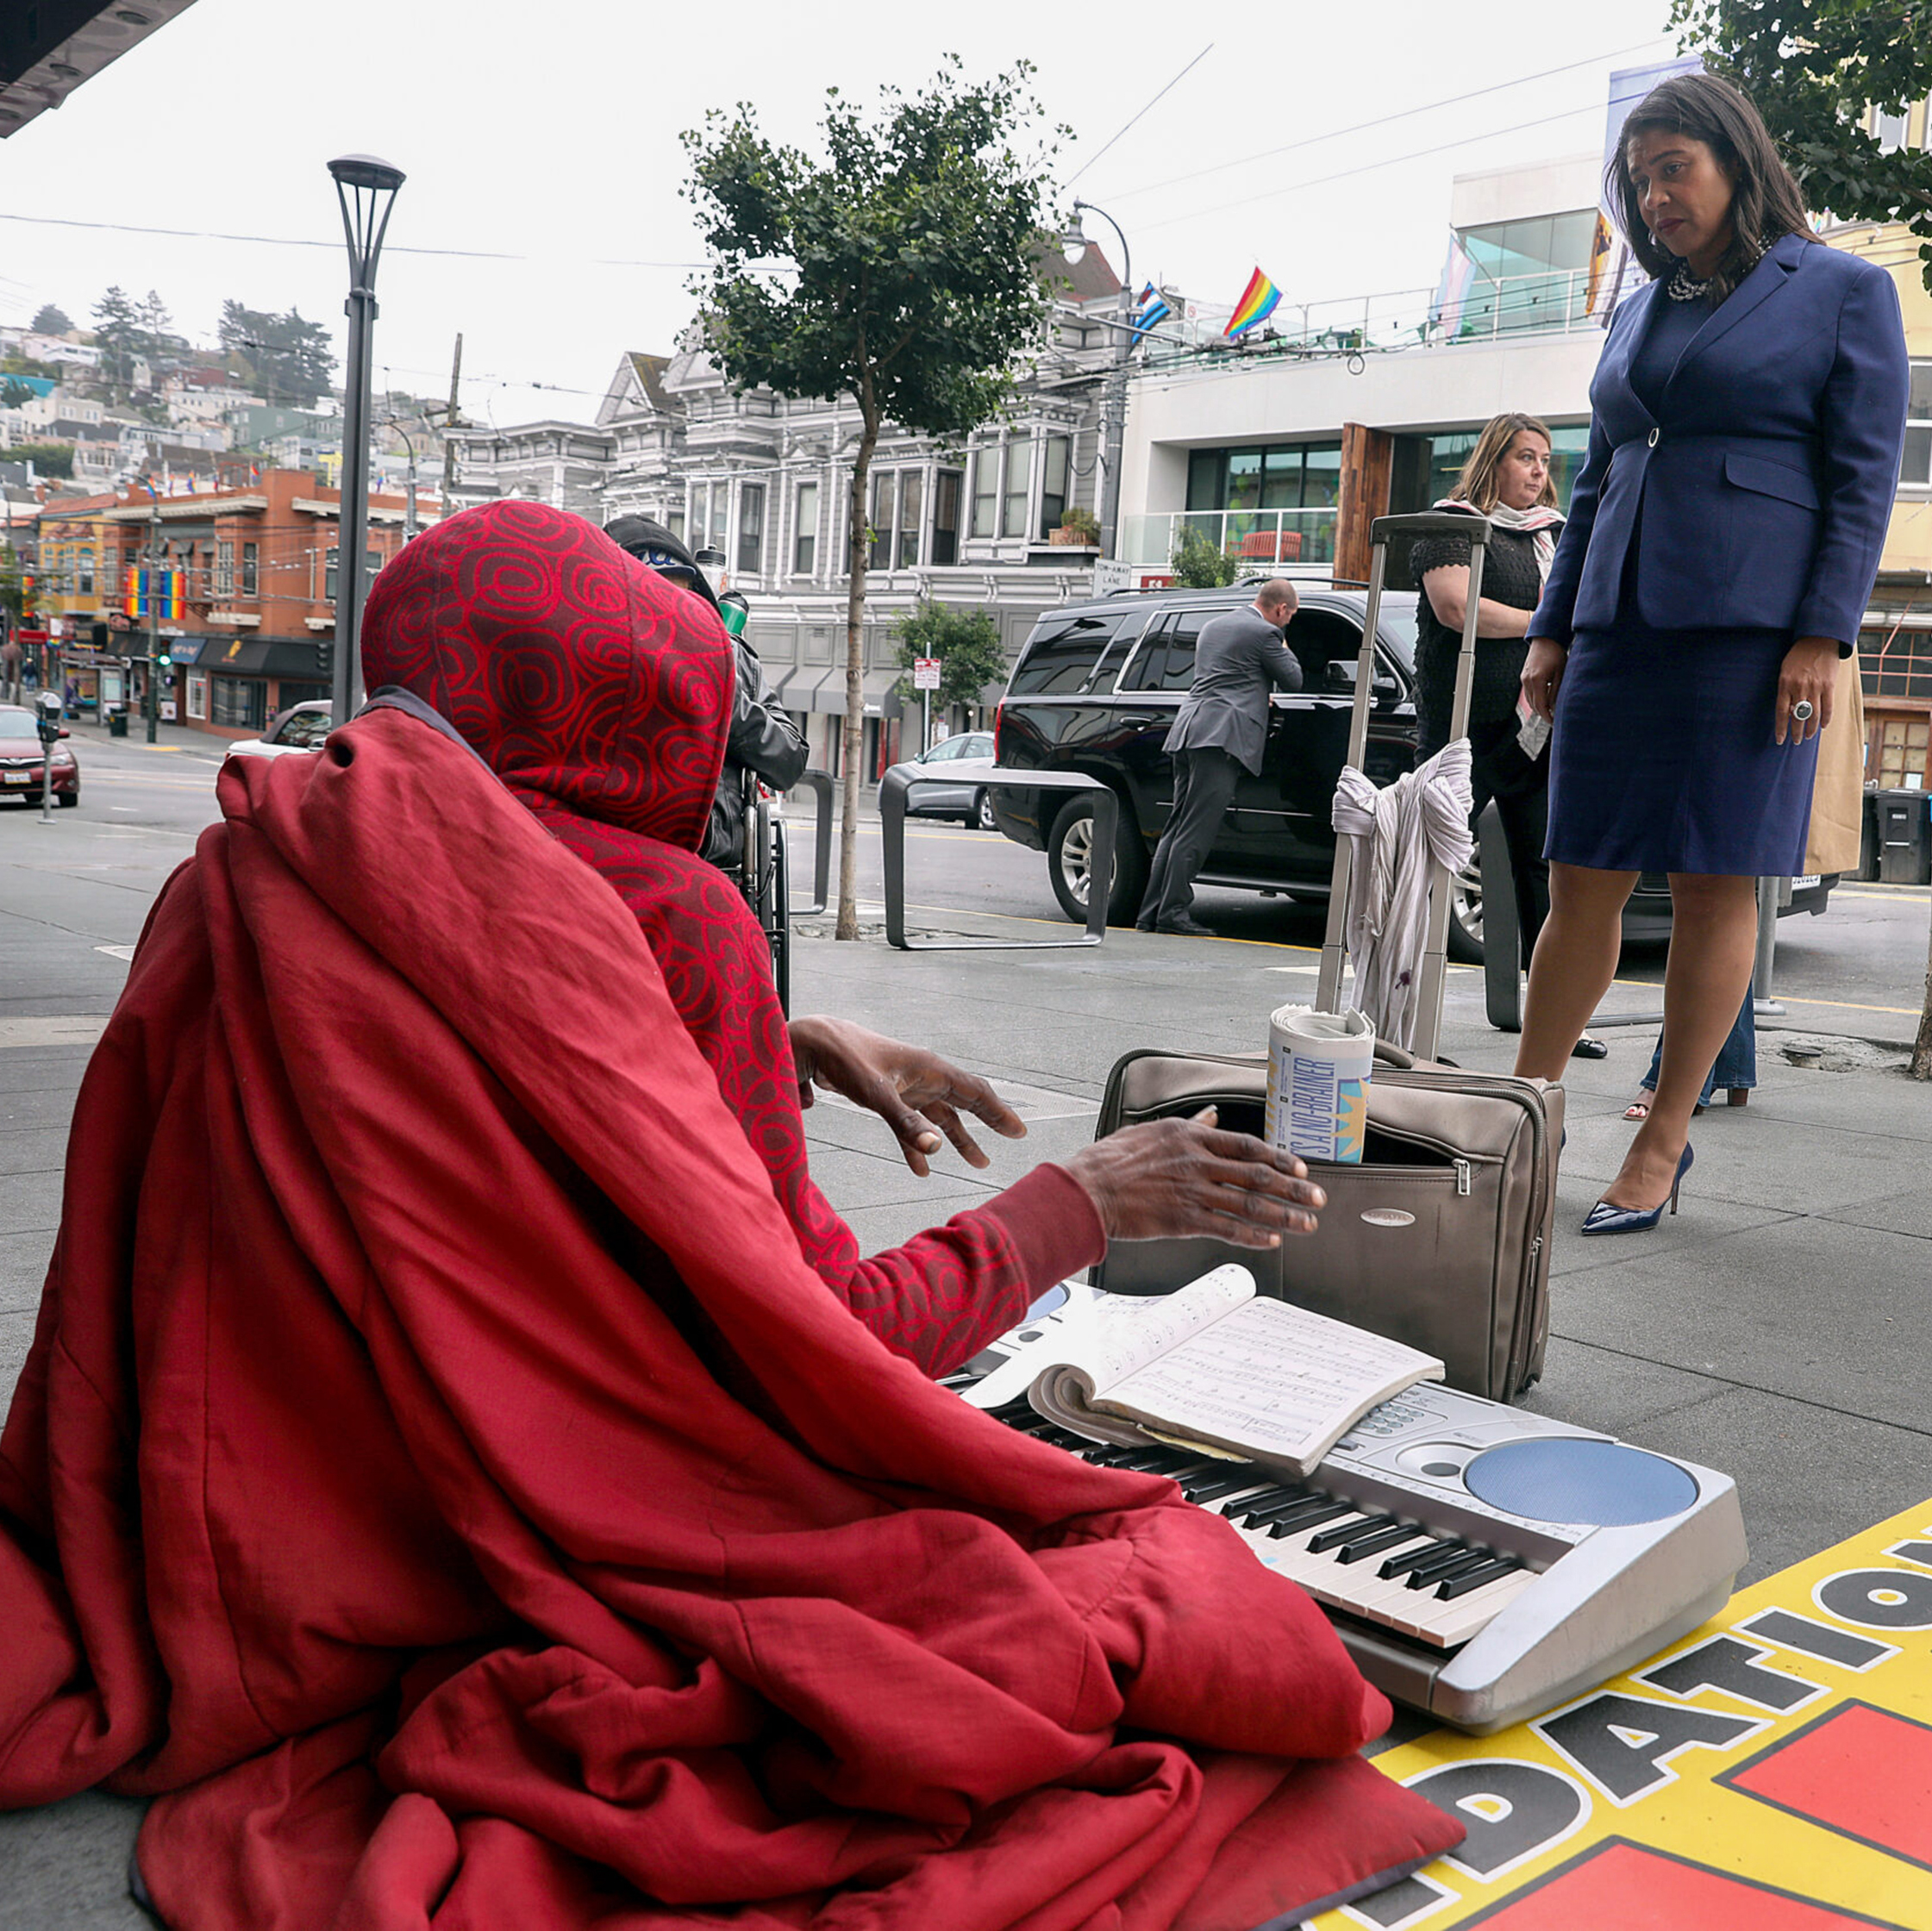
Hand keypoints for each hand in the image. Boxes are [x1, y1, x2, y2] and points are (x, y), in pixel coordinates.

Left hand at [788, 1015, 1025, 1175]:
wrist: (815, 1044)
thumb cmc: (848, 1060)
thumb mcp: (878, 1094)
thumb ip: (907, 1124)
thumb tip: (936, 1149)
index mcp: (930, 1069)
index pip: (974, 1091)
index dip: (998, 1112)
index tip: (1018, 1130)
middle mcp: (924, 1077)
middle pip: (965, 1102)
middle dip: (987, 1122)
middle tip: (1012, 1137)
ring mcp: (907, 1088)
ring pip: (940, 1117)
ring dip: (958, 1139)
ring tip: (978, 1162)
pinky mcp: (889, 1098)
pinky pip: (911, 1127)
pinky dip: (917, 1147)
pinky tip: (921, 1169)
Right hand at [1060, 1109, 1325, 1248]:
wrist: (1087, 1189)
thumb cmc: (1111, 1161)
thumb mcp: (1152, 1131)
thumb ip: (1190, 1126)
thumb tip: (1212, 1117)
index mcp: (1190, 1137)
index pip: (1247, 1146)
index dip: (1279, 1159)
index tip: (1300, 1169)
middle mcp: (1197, 1162)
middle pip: (1257, 1176)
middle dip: (1293, 1190)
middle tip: (1317, 1200)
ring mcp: (1192, 1192)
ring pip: (1249, 1204)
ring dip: (1283, 1216)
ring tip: (1305, 1225)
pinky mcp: (1183, 1219)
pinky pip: (1227, 1228)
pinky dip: (1253, 1236)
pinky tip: (1271, 1241)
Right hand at [1520, 637, 1567, 722]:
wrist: (1545, 638)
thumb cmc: (1556, 653)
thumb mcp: (1560, 672)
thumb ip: (1556, 691)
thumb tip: (1555, 707)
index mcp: (1537, 680)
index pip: (1540, 705)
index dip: (1547, 716)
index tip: (1554, 722)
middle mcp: (1527, 681)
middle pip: (1533, 705)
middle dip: (1543, 713)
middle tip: (1554, 719)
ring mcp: (1524, 679)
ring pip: (1530, 700)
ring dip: (1539, 707)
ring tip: (1551, 710)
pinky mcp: (1523, 677)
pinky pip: (1529, 693)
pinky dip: (1536, 699)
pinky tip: (1545, 699)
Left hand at [1776, 637, 1838, 745]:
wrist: (1818, 640)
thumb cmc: (1798, 656)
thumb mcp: (1785, 671)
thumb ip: (1786, 690)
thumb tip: (1789, 711)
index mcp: (1785, 684)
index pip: (1781, 712)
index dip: (1781, 728)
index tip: (1780, 739)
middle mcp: (1799, 687)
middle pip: (1797, 716)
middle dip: (1796, 732)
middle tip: (1796, 741)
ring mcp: (1815, 687)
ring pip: (1813, 714)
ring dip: (1810, 728)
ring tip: (1807, 736)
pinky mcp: (1829, 685)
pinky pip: (1828, 706)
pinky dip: (1825, 718)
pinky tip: (1822, 726)